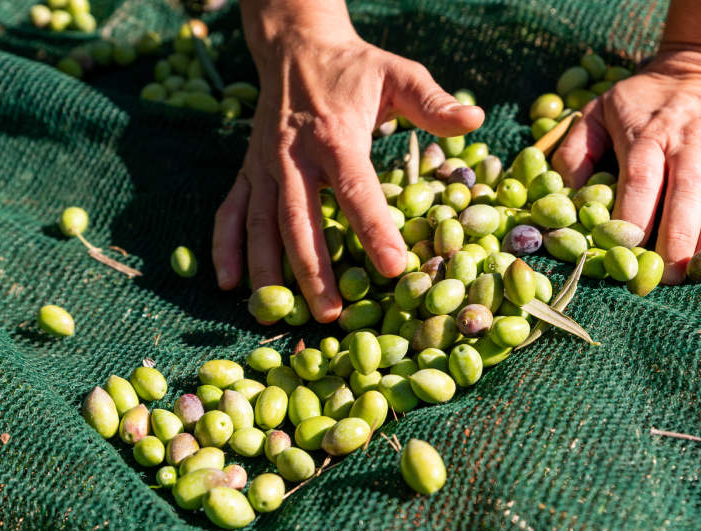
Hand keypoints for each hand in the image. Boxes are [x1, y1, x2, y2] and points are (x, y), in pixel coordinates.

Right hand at [213, 19, 482, 321]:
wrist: (297, 47)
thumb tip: (476, 118)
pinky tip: (228, 283)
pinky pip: (231, 211)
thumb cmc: (354, 69)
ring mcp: (264, 165)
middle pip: (300, 218)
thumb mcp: (398, 74)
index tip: (393, 267)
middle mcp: (293, 155)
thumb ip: (433, 102)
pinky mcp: (248, 171)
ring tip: (278, 310)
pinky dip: (224, 247)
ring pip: (261, 223)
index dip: (374, 229)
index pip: (355, 189)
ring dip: (267, 269)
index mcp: (335, 135)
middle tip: (330, 314)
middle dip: (313, 269)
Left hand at [553, 50, 700, 283]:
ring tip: (700, 272)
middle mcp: (689, 138)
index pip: (640, 182)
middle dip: (675, 242)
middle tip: (666, 279)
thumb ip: (575, 153)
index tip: (625, 254)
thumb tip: (566, 200)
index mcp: (646, 134)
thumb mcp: (598, 111)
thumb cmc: (645, 100)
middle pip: (684, 195)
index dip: (634, 220)